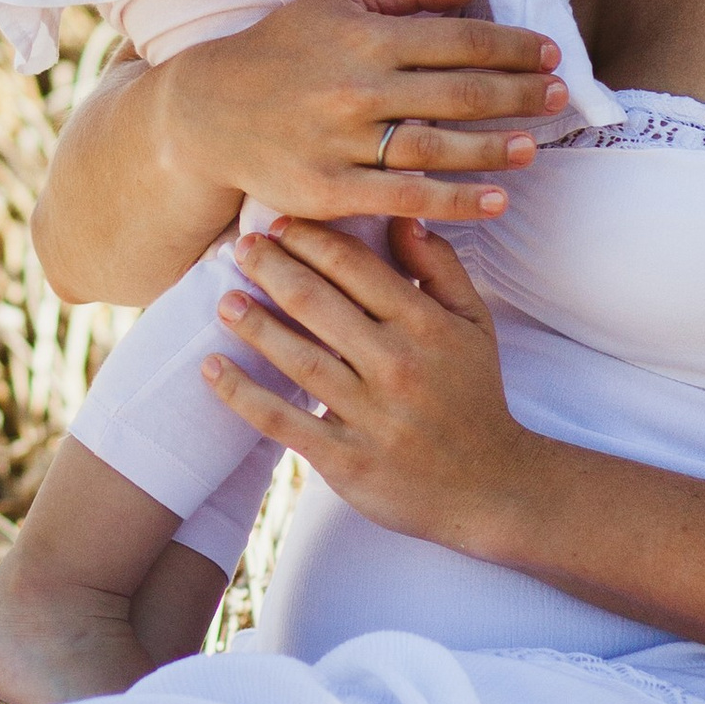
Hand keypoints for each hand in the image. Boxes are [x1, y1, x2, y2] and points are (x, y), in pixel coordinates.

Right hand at [154, 0, 569, 228]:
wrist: (207, 112)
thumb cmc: (281, 48)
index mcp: (364, 35)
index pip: (459, 39)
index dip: (512, 47)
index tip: (549, 54)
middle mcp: (357, 87)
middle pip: (460, 93)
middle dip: (519, 95)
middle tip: (559, 98)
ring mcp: (342, 143)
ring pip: (438, 148)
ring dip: (496, 149)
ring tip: (535, 148)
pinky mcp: (329, 191)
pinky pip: (404, 199)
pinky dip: (454, 202)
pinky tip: (495, 200)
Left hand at [203, 217, 534, 545]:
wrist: (491, 487)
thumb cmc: (475, 395)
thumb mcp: (473, 323)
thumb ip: (439, 266)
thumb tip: (401, 215)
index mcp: (426, 326)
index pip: (356, 267)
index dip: (311, 239)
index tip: (279, 222)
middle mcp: (397, 366)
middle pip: (319, 304)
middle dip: (273, 268)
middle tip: (240, 245)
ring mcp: (370, 416)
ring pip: (299, 359)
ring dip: (255, 325)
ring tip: (224, 300)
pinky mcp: (347, 461)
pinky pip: (284, 423)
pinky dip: (244, 395)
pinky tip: (213, 369)